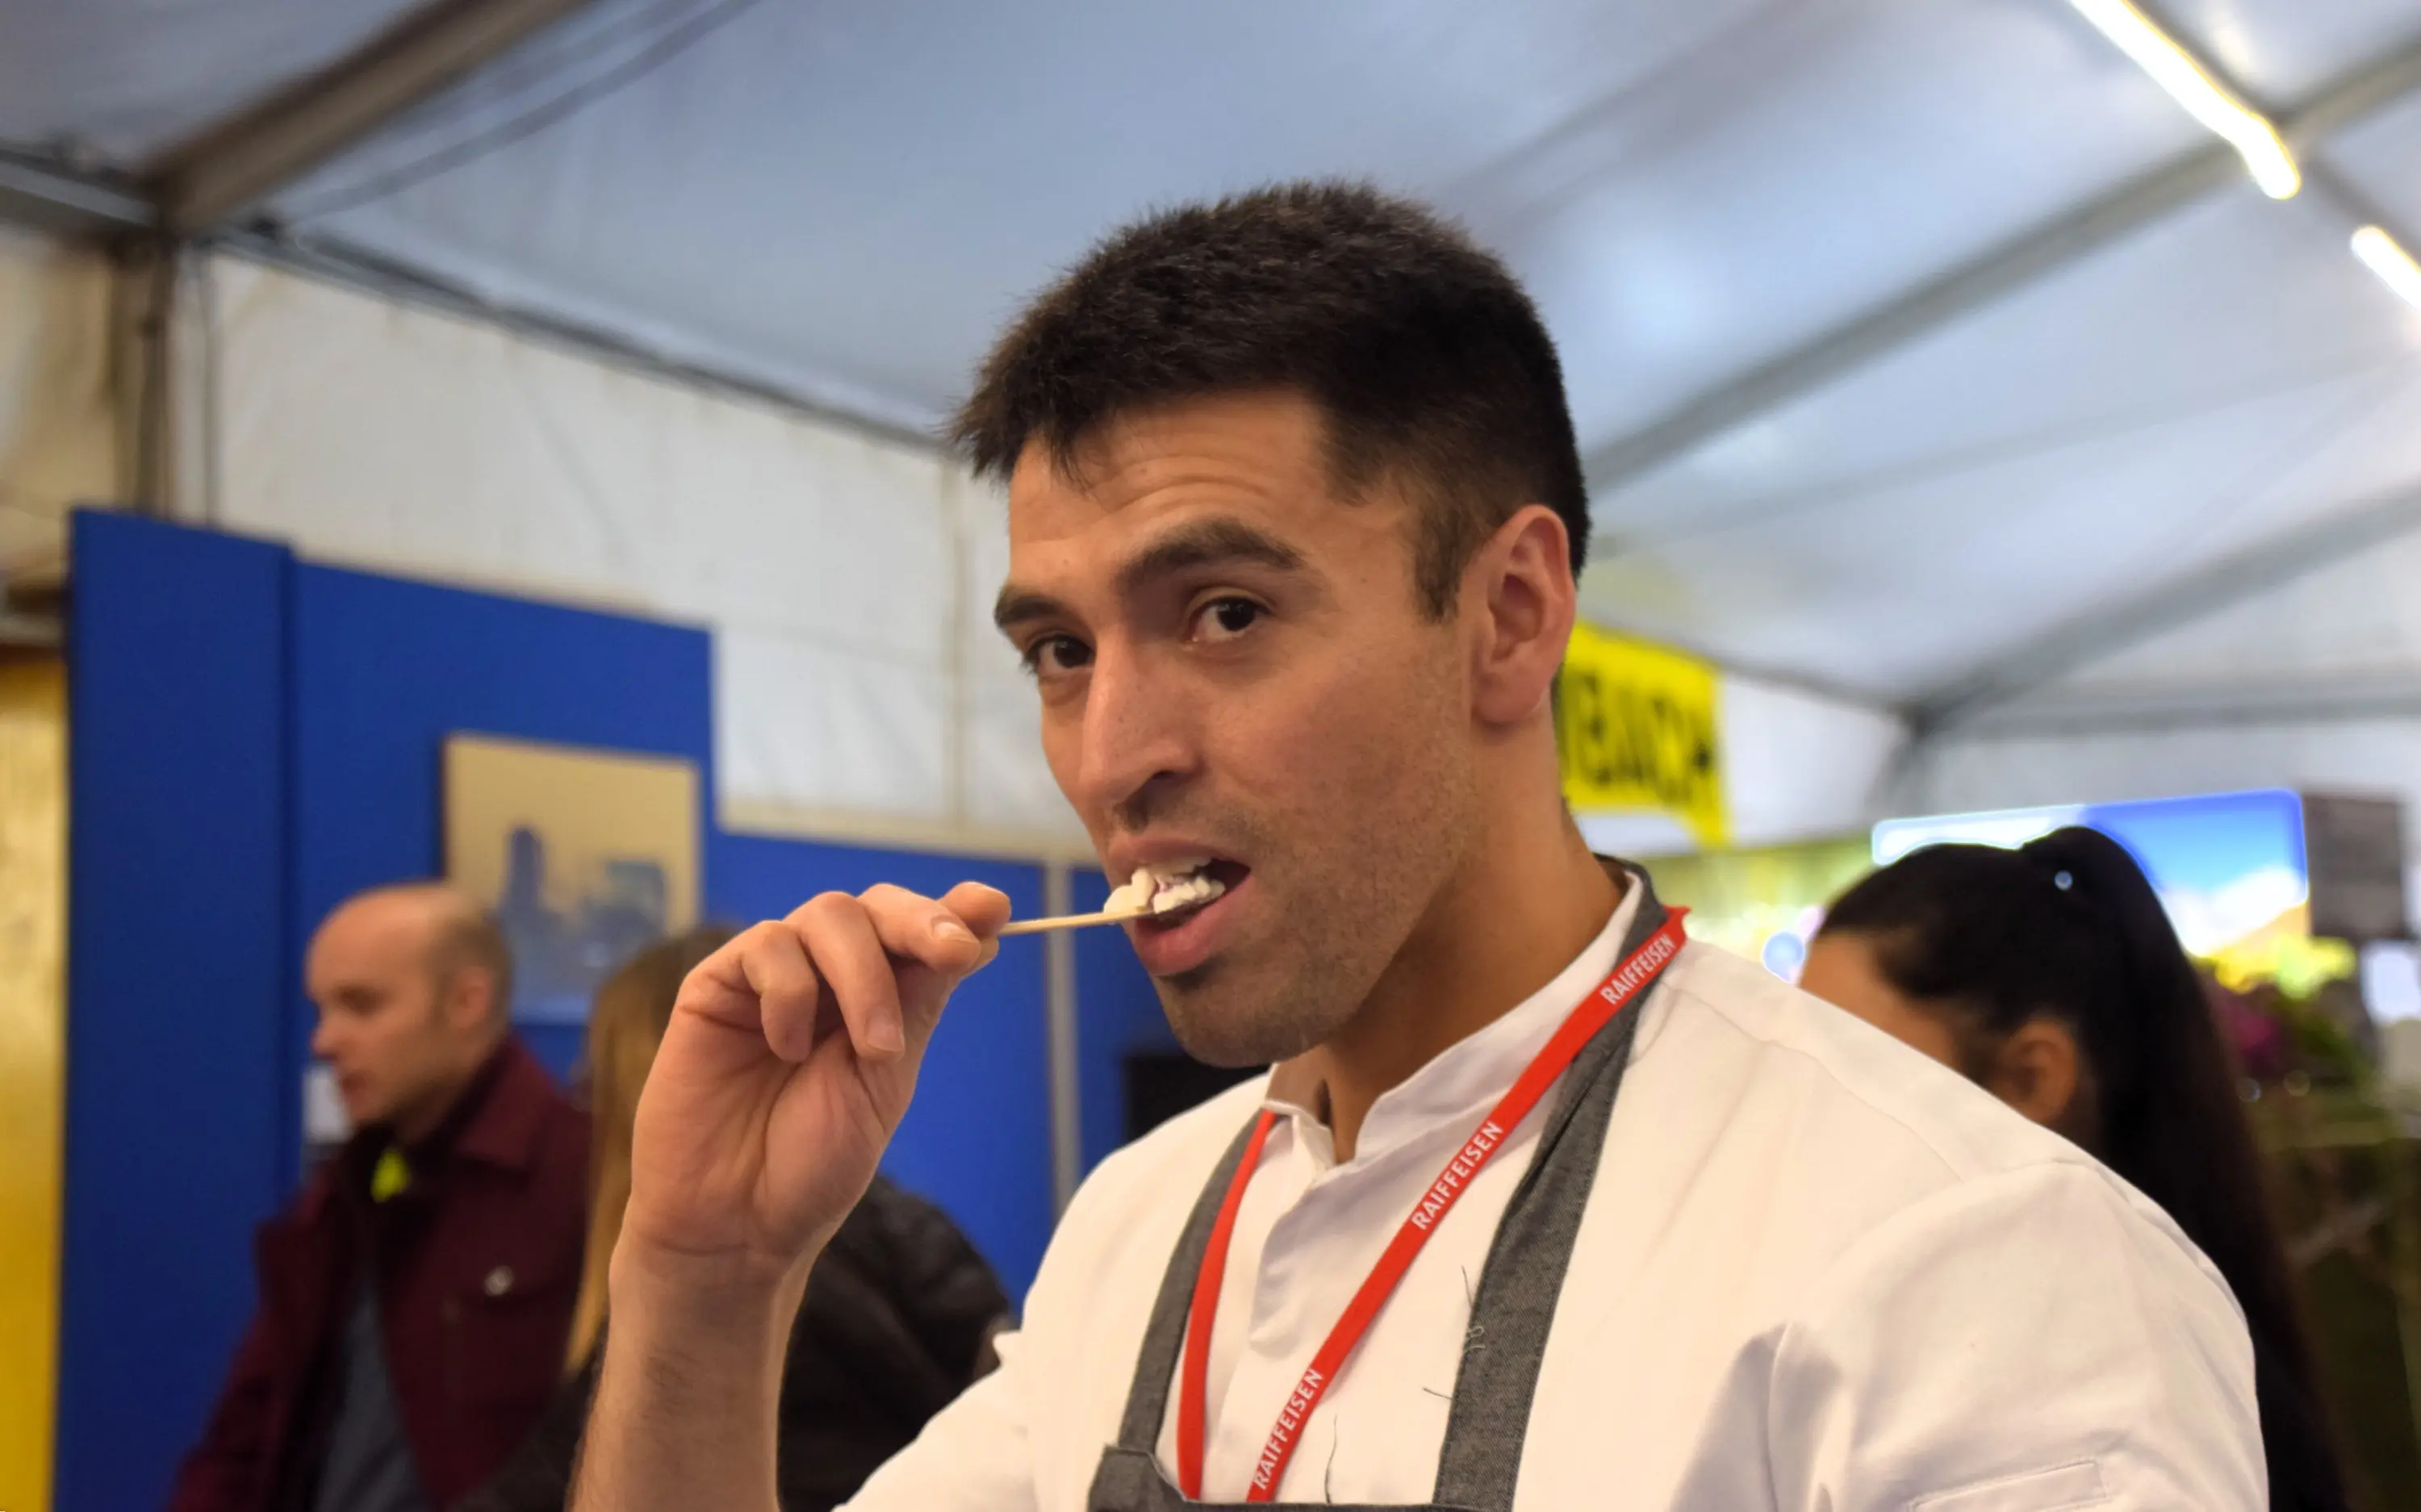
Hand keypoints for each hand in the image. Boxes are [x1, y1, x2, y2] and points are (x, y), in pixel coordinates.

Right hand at [618, 882, 1011, 1287]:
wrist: (736, 1224)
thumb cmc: (812, 1164)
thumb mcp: (885, 1080)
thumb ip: (920, 1001)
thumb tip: (982, 930)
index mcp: (876, 998)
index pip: (916, 930)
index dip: (954, 911)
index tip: (994, 909)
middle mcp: (825, 977)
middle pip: (874, 907)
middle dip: (920, 922)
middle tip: (952, 953)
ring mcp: (770, 977)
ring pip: (827, 915)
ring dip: (864, 977)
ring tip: (873, 1050)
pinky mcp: (716, 986)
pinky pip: (766, 947)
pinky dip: (791, 992)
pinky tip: (788, 1049)